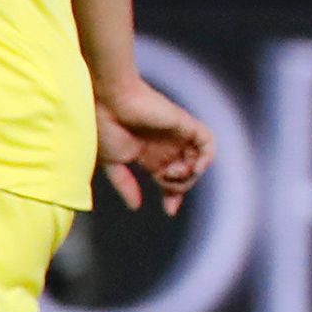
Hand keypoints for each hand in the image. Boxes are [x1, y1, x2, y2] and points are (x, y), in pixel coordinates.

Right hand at [95, 76, 213, 214]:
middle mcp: (165, 147)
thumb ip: (125, 184)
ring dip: (189, 175)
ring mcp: (176, 136)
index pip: (168, 180)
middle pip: (185, 176)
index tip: (169, 210)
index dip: (172, 196)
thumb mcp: (111, 163)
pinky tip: (193, 166)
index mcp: (147, 155)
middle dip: (178, 187)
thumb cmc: (104, 127)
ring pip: (198, 163)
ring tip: (172, 171)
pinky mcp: (185, 124)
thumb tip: (136, 206)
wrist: (109, 101)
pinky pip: (207, 144)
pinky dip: (206, 157)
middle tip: (163, 181)